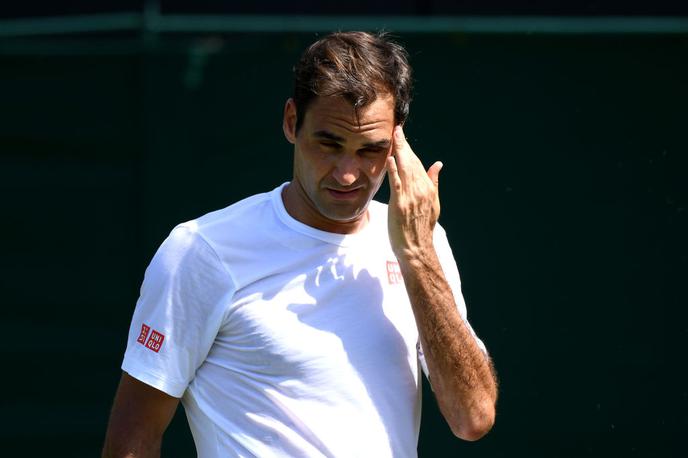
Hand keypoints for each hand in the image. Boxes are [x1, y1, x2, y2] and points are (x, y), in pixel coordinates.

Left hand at [386, 125, 442, 259]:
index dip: (410, 149)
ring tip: (394, 136)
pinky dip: (394, 170)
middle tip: (397, 129)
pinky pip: (397, 183)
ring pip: (405, 169)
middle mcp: (421, 190)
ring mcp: (411, 196)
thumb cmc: (421, 228)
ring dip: (399, 151)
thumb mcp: (433, 204)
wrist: (416, 249)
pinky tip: (390, 158)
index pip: (419, 164)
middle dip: (404, 144)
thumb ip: (434, 182)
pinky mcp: (400, 203)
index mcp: (429, 189)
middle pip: (412, 162)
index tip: (403, 136)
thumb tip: (438, 164)